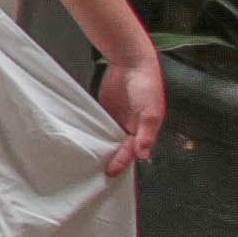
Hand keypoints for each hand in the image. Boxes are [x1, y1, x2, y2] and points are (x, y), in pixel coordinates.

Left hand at [100, 50, 167, 173]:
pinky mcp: (105, 111)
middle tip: (104, 173)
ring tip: (92, 163)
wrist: (130, 63)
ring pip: (111, 139)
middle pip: (123, 148)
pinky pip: (100, 126)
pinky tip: (86, 144)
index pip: (135, 151)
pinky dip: (95, 135)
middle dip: (115, 160)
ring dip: (104, 149)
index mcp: (146, 130)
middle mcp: (132, 127)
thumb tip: (144, 153)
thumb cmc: (147, 87)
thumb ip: (146, 132)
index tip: (115, 172)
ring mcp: (118, 119)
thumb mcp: (150, 111)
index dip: (126, 161)